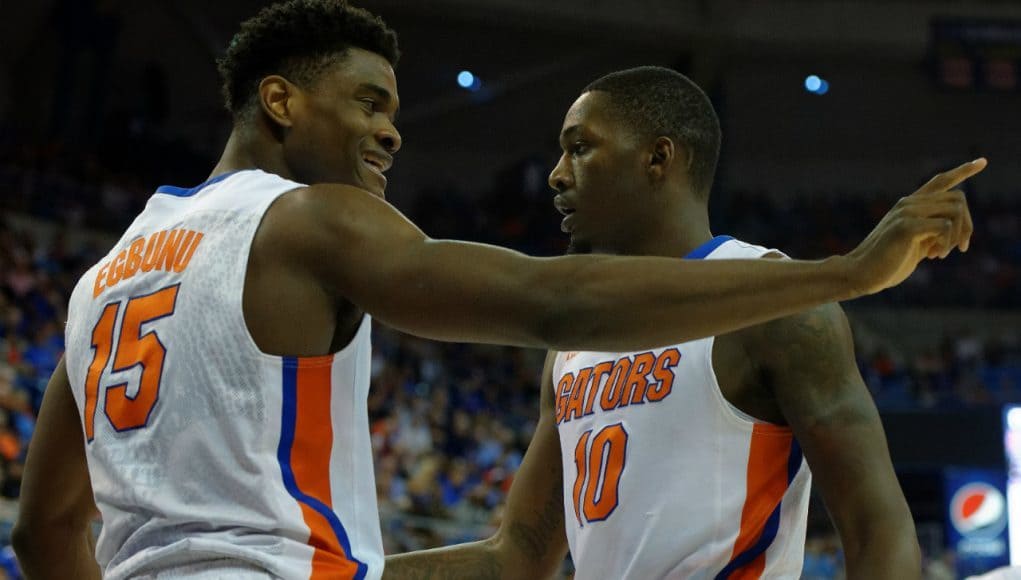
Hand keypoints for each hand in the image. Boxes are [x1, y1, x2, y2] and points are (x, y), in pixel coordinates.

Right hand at [846, 158, 984, 294]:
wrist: (861, 274)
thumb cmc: (888, 263)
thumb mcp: (916, 244)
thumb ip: (933, 232)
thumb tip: (957, 229)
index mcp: (910, 205)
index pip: (941, 181)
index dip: (963, 171)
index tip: (982, 161)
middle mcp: (908, 203)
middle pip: (958, 198)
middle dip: (968, 225)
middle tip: (962, 248)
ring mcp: (906, 212)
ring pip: (955, 210)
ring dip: (958, 235)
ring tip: (943, 254)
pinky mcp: (906, 226)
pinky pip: (945, 225)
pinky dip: (947, 243)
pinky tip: (934, 256)